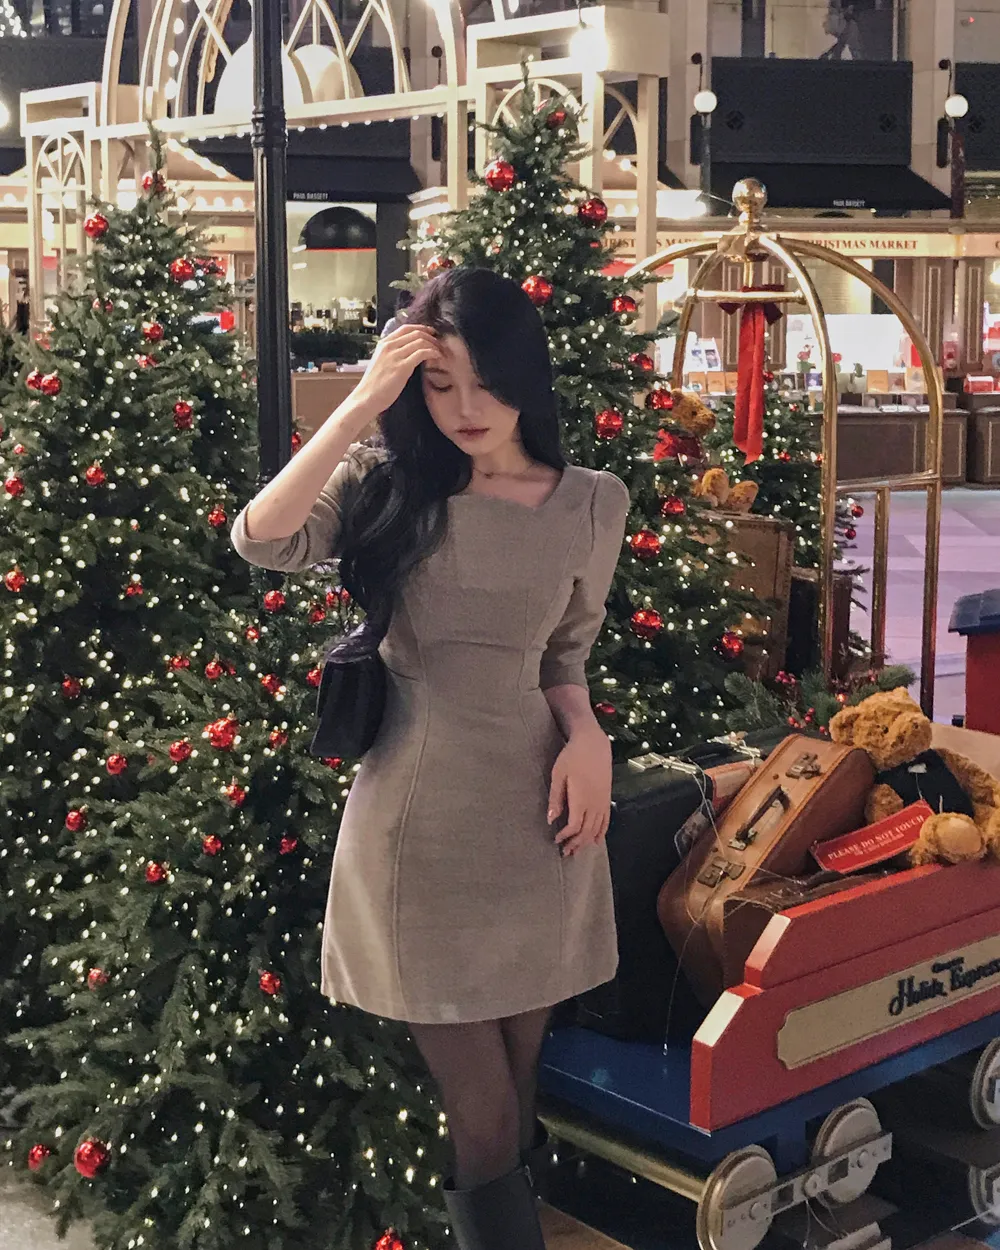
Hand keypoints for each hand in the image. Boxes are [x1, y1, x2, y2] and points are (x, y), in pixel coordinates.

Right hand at [353, 324, 439, 414]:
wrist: (366, 397)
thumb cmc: (375, 385)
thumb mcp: (382, 362)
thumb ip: (393, 355)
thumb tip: (409, 353)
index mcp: (384, 343)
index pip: (406, 328)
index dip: (422, 329)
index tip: (432, 334)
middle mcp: (389, 346)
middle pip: (416, 332)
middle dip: (431, 337)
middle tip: (440, 345)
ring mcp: (395, 355)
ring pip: (420, 341)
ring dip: (434, 345)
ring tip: (440, 353)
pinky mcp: (402, 367)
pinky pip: (422, 353)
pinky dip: (432, 353)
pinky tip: (437, 358)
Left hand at [548, 728, 612, 856]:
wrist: (594, 743)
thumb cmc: (572, 757)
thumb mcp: (558, 775)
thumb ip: (555, 798)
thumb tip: (551, 820)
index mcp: (581, 799)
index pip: (574, 826)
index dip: (565, 836)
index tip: (556, 840)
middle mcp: (594, 804)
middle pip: (586, 831)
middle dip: (575, 844)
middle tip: (564, 852)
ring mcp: (603, 801)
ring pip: (596, 828)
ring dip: (586, 841)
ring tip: (576, 850)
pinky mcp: (607, 797)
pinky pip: (606, 820)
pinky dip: (601, 832)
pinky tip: (596, 841)